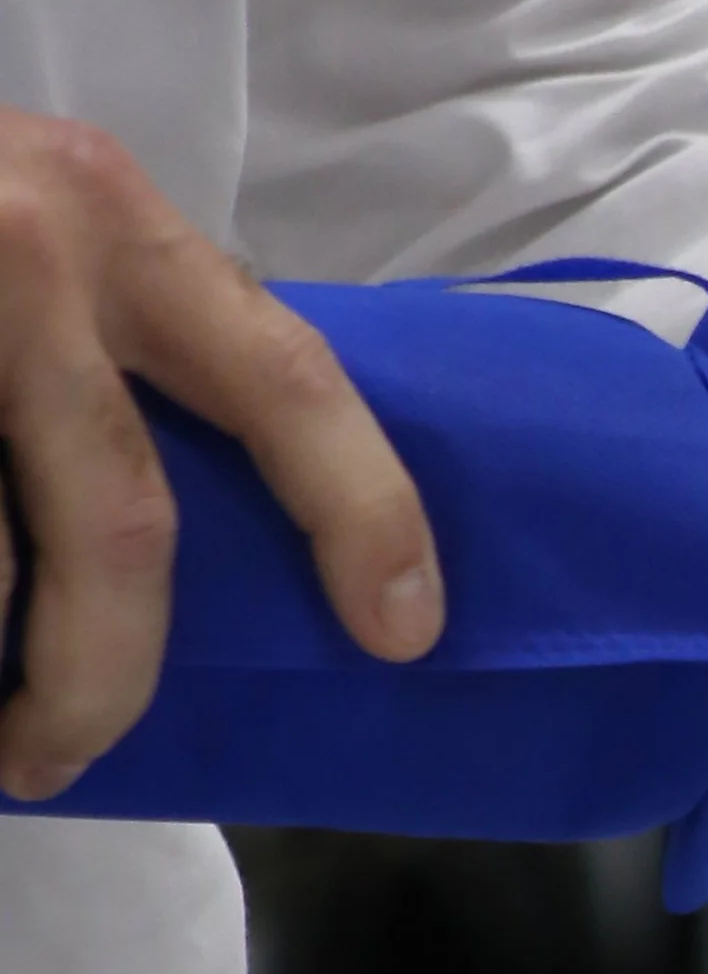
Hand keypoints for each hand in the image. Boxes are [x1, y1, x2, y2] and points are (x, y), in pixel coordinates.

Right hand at [0, 109, 442, 797]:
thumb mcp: (32, 221)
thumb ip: (124, 330)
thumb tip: (214, 520)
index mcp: (109, 219)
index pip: (284, 379)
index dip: (364, 511)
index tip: (405, 631)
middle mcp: (29, 250)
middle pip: (119, 526)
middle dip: (103, 679)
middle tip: (64, 755)